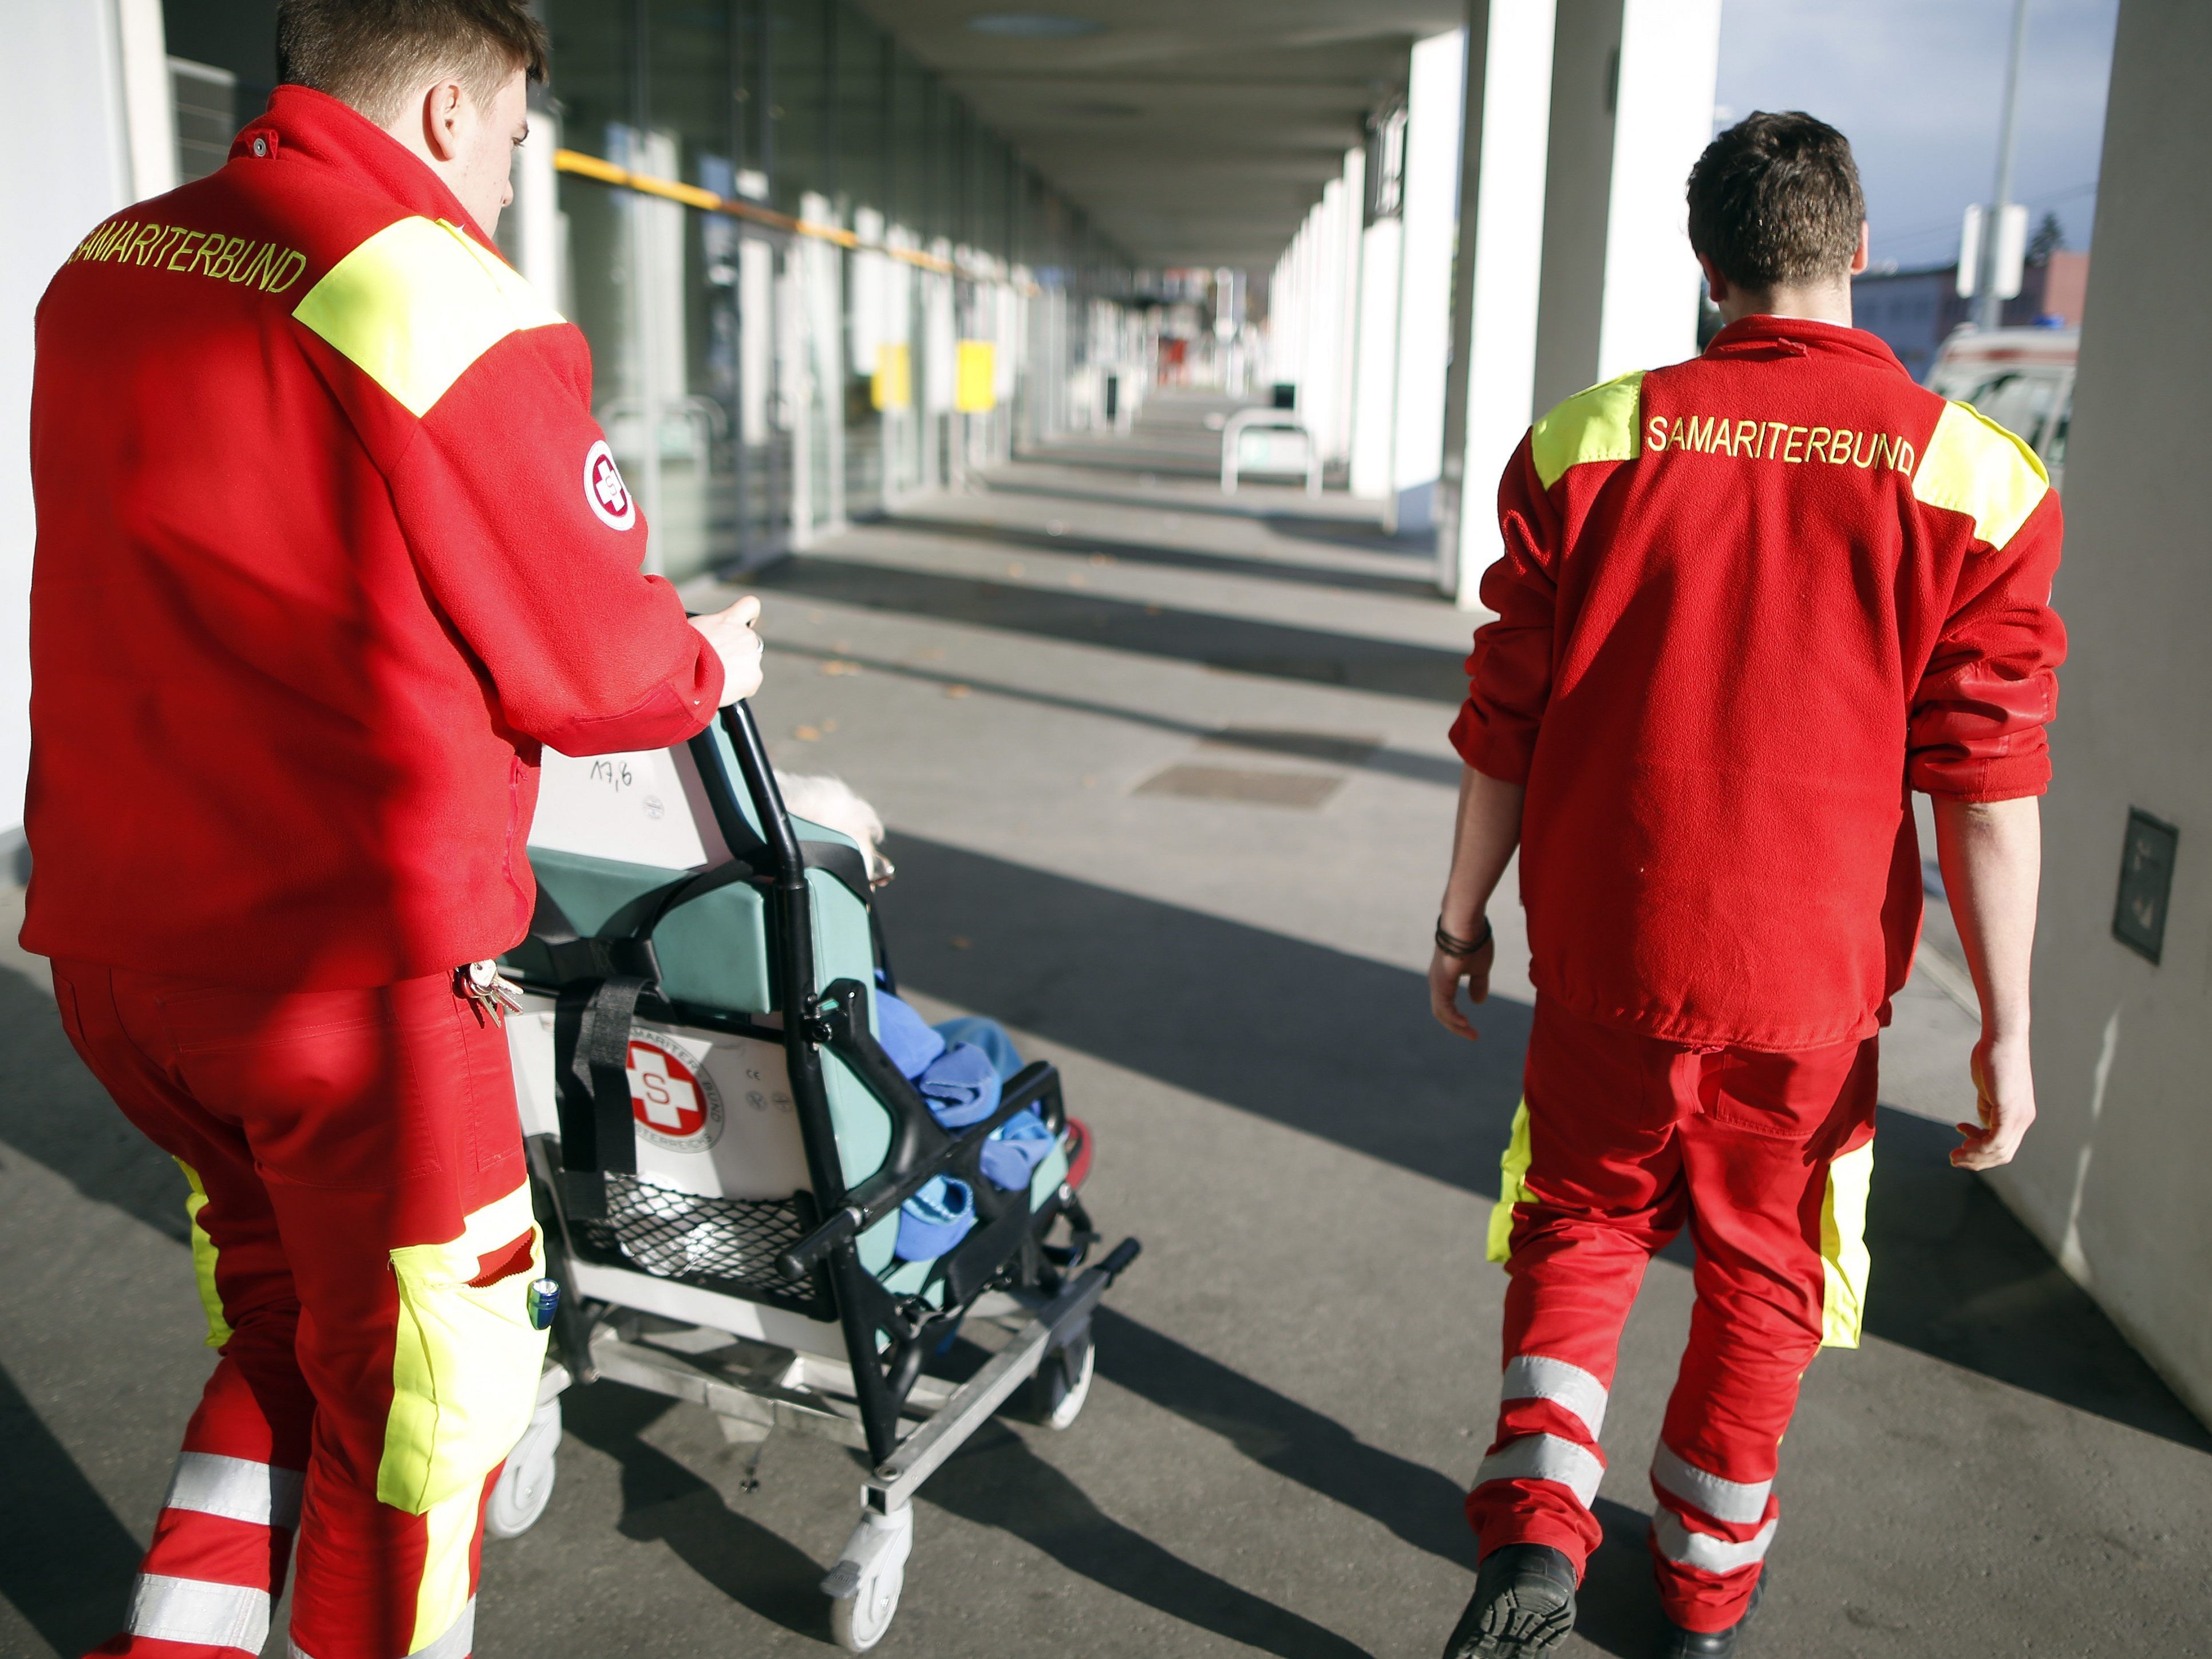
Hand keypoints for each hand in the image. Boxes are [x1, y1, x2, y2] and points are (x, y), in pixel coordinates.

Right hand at [691, 595, 763, 704]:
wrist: (686, 675)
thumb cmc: (681, 651)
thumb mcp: (689, 628)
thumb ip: (706, 628)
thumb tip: (700, 631)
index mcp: (729, 620)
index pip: (750, 605)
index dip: (749, 616)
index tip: (742, 624)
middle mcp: (745, 635)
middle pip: (747, 642)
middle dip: (735, 651)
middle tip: (716, 663)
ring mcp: (752, 657)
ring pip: (748, 664)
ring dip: (736, 670)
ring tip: (715, 679)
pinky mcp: (754, 677)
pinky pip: (749, 684)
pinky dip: (738, 688)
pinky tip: (722, 689)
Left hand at [1429, 934, 1495, 1041]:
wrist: (1466, 921)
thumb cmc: (1473, 940)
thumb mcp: (1480, 968)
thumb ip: (1478, 984)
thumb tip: (1477, 1001)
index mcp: (1444, 980)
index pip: (1447, 1006)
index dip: (1458, 1020)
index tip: (1473, 1030)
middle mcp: (1437, 982)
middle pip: (1442, 1012)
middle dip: (1457, 1026)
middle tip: (1473, 1035)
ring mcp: (1437, 981)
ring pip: (1440, 1012)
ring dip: (1455, 1025)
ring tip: (1470, 1033)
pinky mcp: (1440, 980)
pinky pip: (1443, 1005)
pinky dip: (1452, 1017)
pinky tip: (1463, 1023)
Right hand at [1952, 1031, 2035, 1168]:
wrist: (2002, 1038)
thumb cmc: (1993, 1057)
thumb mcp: (1989, 1087)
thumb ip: (1988, 1105)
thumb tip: (1984, 1120)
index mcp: (2019, 1115)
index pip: (2003, 1144)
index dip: (1980, 1150)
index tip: (1961, 1141)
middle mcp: (2024, 1119)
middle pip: (2003, 1154)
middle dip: (1977, 1161)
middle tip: (1954, 1158)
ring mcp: (2019, 1116)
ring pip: (1999, 1151)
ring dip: (1974, 1158)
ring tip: (1954, 1156)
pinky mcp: (2010, 1111)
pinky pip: (1995, 1141)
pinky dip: (1977, 1148)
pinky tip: (1962, 1142)